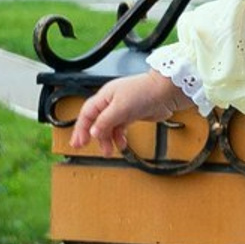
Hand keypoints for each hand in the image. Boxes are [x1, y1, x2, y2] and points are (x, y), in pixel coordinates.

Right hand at [69, 70, 192, 155]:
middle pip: (95, 121)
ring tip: (108, 151)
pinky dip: (119, 137)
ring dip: (107, 139)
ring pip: (108, 126)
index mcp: (104, 97)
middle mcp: (111, 102)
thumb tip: (92, 132)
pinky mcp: (133, 114)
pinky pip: (121, 128)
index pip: (86, 114)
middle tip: (85, 147)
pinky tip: (121, 144)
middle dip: (90, 135)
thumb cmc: (144, 92)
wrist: (166, 92)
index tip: (78, 143)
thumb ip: (105, 121)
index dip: (80, 129)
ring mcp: (122, 109)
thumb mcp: (120, 108)